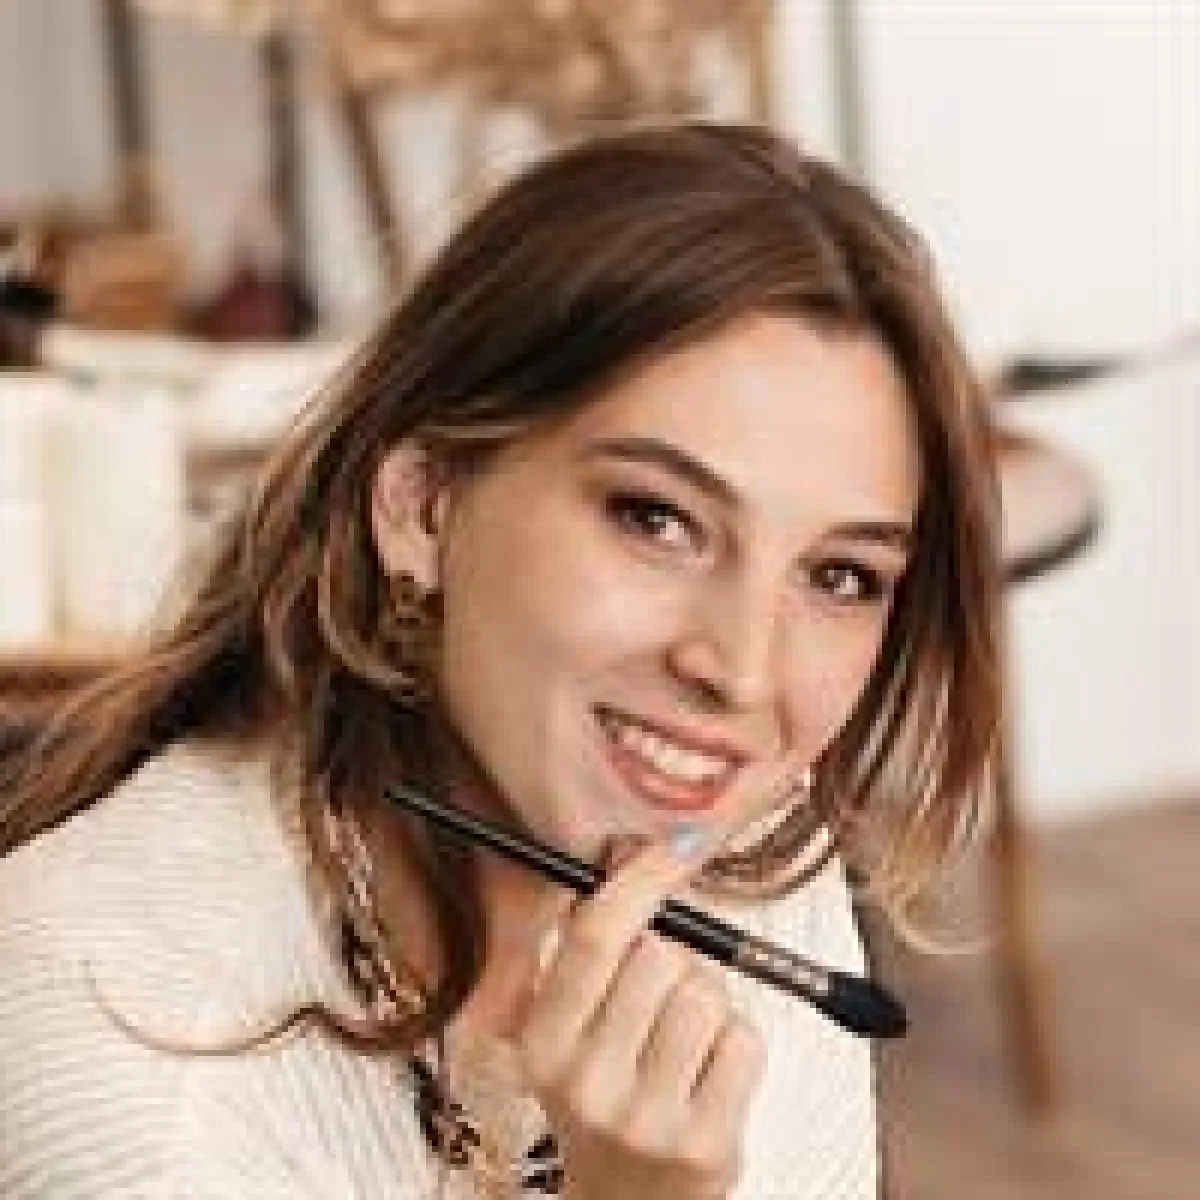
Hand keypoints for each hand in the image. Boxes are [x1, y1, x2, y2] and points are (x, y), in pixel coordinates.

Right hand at [512, 834, 766, 1199]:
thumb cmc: (607, 1095)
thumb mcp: (572, 1028)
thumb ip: (594, 948)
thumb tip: (628, 851)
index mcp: (542, 1040)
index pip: (595, 935)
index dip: (641, 880)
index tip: (674, 847)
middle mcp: (585, 1082)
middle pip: (660, 958)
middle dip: (677, 958)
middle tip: (667, 989)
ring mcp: (645, 1118)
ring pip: (706, 996)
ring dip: (709, 1002)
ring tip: (687, 1038)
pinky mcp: (704, 1144)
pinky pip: (744, 1041)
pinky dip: (737, 1042)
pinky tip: (710, 1072)